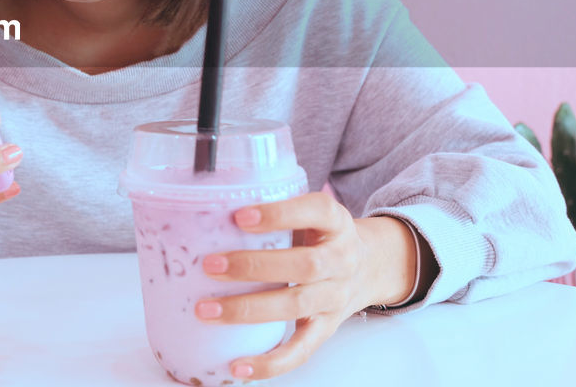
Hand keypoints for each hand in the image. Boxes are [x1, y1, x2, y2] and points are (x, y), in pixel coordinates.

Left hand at [193, 191, 417, 380]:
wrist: (370, 266)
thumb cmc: (320, 235)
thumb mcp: (309, 214)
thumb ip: (273, 212)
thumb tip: (205, 214)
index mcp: (335, 223)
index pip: (316, 211)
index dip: (280, 214)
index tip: (239, 216)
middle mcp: (342, 259)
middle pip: (305, 265)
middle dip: (253, 266)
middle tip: (209, 266)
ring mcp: (335, 297)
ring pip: (297, 305)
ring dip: (248, 309)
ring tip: (206, 310)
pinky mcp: (326, 328)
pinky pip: (301, 350)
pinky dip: (269, 362)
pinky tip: (237, 365)